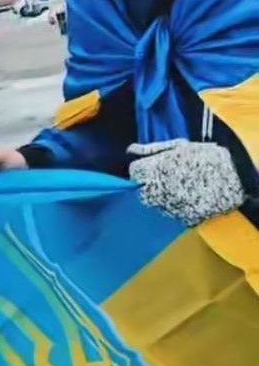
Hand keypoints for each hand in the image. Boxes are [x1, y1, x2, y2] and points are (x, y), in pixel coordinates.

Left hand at [128, 140, 244, 227]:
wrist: (235, 178)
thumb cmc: (207, 157)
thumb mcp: (180, 146)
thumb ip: (152, 150)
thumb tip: (131, 150)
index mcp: (156, 170)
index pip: (134, 173)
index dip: (142, 169)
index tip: (150, 166)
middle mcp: (159, 192)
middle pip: (142, 192)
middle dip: (149, 185)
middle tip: (166, 177)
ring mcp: (172, 208)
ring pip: (157, 205)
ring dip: (163, 196)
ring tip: (182, 185)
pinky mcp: (184, 219)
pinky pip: (173, 213)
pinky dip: (177, 206)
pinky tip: (190, 196)